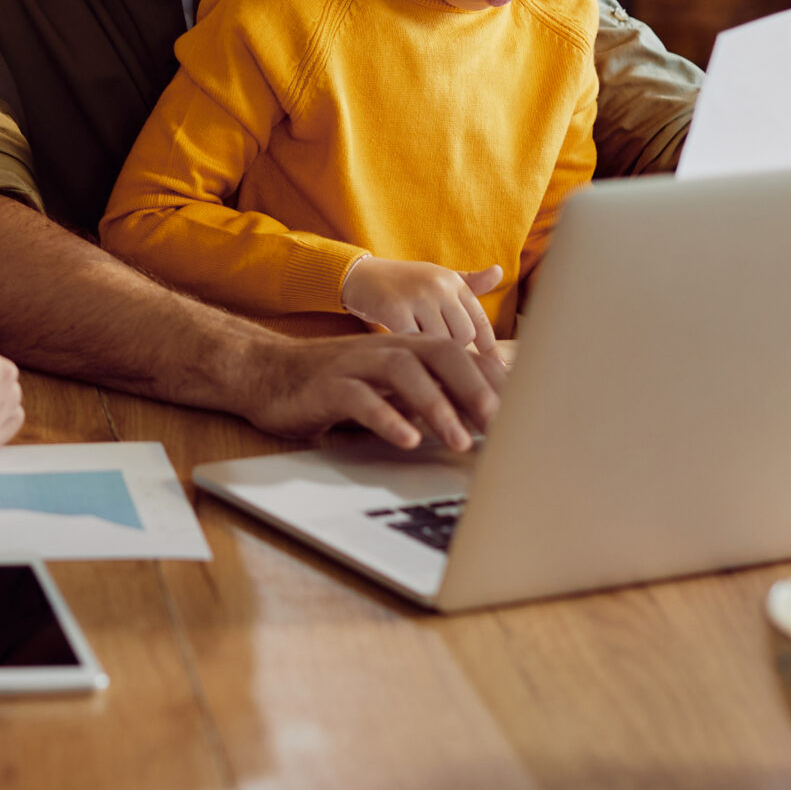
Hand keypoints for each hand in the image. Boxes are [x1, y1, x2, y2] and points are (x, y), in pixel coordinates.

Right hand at [234, 331, 508, 452]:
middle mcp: (387, 350)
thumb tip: (480, 417)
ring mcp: (356, 365)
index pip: (461, 354)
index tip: (523, 410)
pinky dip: (386, 417)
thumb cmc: (336, 386)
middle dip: (474, 387)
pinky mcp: (328, 386)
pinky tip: (406, 439)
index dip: (493, 379)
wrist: (267, 375)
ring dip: (436, 405)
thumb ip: (429, 394)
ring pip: (404, 372)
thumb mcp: (388, 388)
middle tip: (500, 424)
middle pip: (440, 353)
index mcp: (407, 349)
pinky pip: (360, 398)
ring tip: (458, 440)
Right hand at [341, 257, 503, 354]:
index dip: (488, 349)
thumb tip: (500, 272)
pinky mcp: (393, 308)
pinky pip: (413, 342)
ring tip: (423, 361)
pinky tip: (406, 358)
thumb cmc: (401, 283)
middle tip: (441, 363)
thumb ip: (469, 282)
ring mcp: (416, 296)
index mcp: (452, 282)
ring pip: (440, 342)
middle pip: (464, 336)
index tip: (495, 372)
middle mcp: (438, 286)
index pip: (480, 320)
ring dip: (432, 357)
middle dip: (455, 354)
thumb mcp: (435, 278)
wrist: (358, 276)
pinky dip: (411, 355)